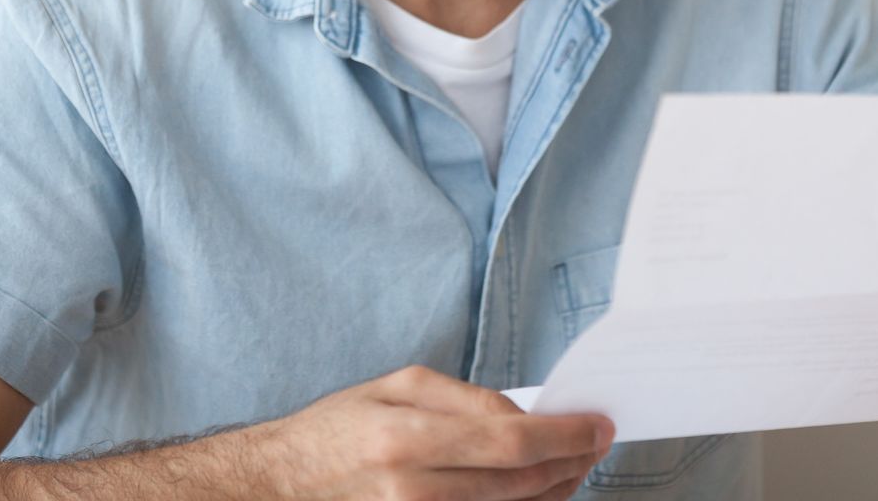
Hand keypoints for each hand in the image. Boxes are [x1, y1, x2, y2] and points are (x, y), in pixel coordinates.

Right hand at [248, 364, 612, 499]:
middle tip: (596, 443)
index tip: (596, 425)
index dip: (565, 435)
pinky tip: (537, 492)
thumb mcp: (396, 388)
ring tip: (573, 466)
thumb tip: (525, 418)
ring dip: (556, 491)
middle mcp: (414, 491)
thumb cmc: (339, 430)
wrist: (281, 486)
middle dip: (571, 463)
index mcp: (407, 438)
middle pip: (521, 485)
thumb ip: (465, 399)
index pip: (511, 442)